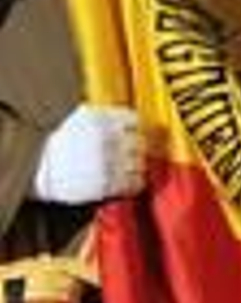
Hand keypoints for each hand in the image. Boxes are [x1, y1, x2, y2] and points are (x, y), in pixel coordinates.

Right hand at [30, 104, 146, 204]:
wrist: (37, 168)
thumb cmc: (58, 143)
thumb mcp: (78, 119)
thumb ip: (105, 118)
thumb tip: (131, 122)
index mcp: (98, 119)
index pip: (133, 120)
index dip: (134, 129)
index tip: (132, 136)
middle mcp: (105, 139)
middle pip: (140, 143)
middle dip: (136, 149)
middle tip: (130, 154)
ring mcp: (107, 162)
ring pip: (140, 164)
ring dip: (136, 167)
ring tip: (124, 169)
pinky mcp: (107, 184)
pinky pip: (135, 183)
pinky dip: (134, 183)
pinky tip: (125, 182)